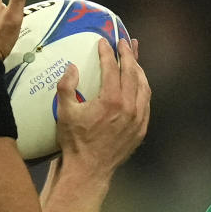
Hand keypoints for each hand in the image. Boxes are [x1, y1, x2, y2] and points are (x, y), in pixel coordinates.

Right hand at [54, 37, 149, 179]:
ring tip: (134, 57)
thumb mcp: (64, 112)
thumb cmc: (75, 141)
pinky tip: (138, 82)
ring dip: (139, 69)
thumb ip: (66, 87)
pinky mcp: (141, 128)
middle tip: (124, 42)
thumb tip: (72, 67)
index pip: (112, 68)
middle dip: (128, 55)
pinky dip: (142, 88)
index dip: (108, 53)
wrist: (89, 170)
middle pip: (133, 73)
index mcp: (111, 100)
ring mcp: (138, 118)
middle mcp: (129, 107)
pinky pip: (146, 102)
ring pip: (144, 86)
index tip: (104, 42)